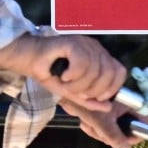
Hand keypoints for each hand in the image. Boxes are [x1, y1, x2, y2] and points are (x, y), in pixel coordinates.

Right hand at [0, 33, 126, 111]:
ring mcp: (84, 43)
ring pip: (95, 70)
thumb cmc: (49, 72)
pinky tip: (64, 76)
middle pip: (109, 73)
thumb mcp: (71, 92)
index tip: (97, 97)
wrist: (27, 58)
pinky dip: (73, 76)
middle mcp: (95, 48)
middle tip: (76, 93)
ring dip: (79, 85)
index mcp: (98, 57)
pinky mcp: (72, 42)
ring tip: (66, 85)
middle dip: (93, 90)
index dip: (112, 88)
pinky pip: (83, 64)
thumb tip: (108, 106)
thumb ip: (89, 99)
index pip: (120, 71)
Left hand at [59, 98, 142, 147]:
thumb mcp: (102, 121)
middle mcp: (124, 108)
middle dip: (111, 136)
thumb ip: (114, 136)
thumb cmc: (87, 102)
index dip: (135, 135)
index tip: (123, 141)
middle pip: (126, 131)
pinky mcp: (106, 114)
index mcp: (129, 105)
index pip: (144, 123)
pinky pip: (106, 129)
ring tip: (90, 125)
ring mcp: (115, 111)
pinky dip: (96, 129)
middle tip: (100, 132)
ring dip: (101, 133)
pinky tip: (87, 123)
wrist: (68, 93)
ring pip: (114, 132)